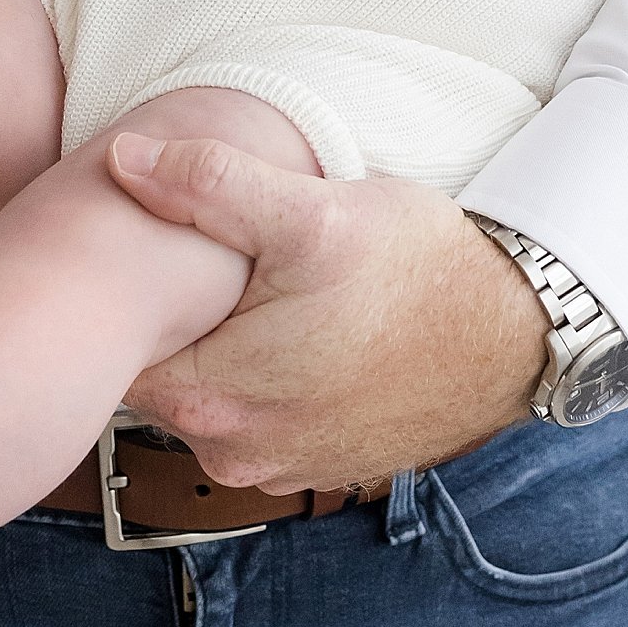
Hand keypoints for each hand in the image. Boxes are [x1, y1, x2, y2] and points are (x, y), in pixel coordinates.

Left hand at [108, 136, 549, 491]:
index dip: (118, 290)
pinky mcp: (317, 461)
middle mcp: (233, 453)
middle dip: (169, 317)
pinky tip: (289, 324)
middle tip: (196, 254)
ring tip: (245, 285)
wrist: (514, 332)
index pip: (113, 349)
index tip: (133, 245)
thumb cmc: (415, 271)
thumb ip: (207, 184)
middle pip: (157, 373)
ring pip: (209, 394)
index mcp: (210, 400)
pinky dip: (262, 372)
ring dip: (218, 346)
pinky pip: (258, 412)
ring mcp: (278, 466)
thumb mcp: (311, 211)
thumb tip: (123, 160)